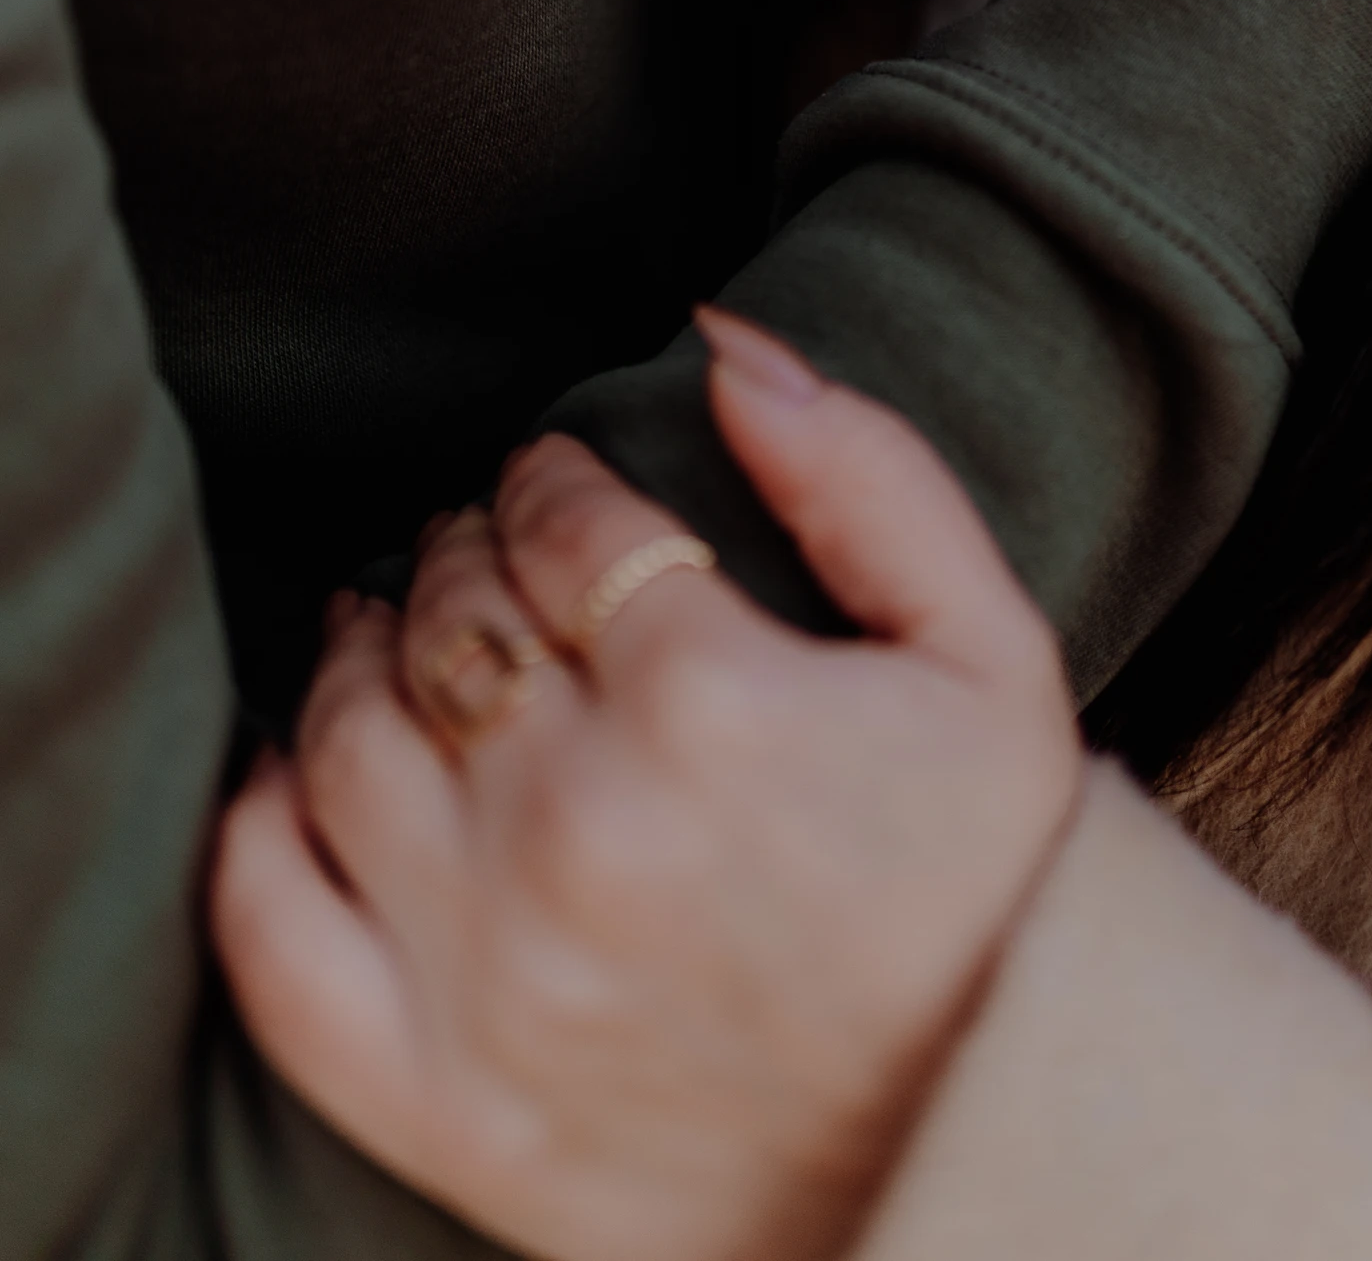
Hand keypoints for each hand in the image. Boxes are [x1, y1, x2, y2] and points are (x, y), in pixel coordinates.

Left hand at [211, 315, 1082, 1260]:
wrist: (983, 1154)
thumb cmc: (989, 888)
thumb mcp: (990, 654)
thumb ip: (869, 474)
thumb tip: (726, 342)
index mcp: (715, 704)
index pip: (561, 523)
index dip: (547, 479)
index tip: (555, 484)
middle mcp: (584, 829)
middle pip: (450, 616)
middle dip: (458, 553)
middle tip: (478, 552)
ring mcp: (494, 973)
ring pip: (348, 739)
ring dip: (358, 655)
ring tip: (387, 632)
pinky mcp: (435, 1099)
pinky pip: (272, 928)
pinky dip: (256, 827)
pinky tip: (296, 774)